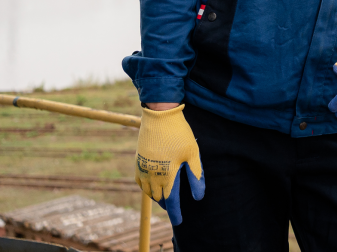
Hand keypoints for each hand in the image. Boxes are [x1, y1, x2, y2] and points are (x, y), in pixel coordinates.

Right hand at [135, 104, 204, 225]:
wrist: (159, 115)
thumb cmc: (179, 134)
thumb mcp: (192, 153)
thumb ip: (196, 176)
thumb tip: (198, 197)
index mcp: (167, 175)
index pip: (171, 201)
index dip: (175, 213)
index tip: (179, 221)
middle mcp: (152, 175)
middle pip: (159, 197)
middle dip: (166, 205)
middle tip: (174, 208)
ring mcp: (143, 168)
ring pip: (148, 191)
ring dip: (156, 197)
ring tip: (164, 198)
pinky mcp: (138, 160)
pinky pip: (139, 181)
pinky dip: (146, 187)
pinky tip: (151, 186)